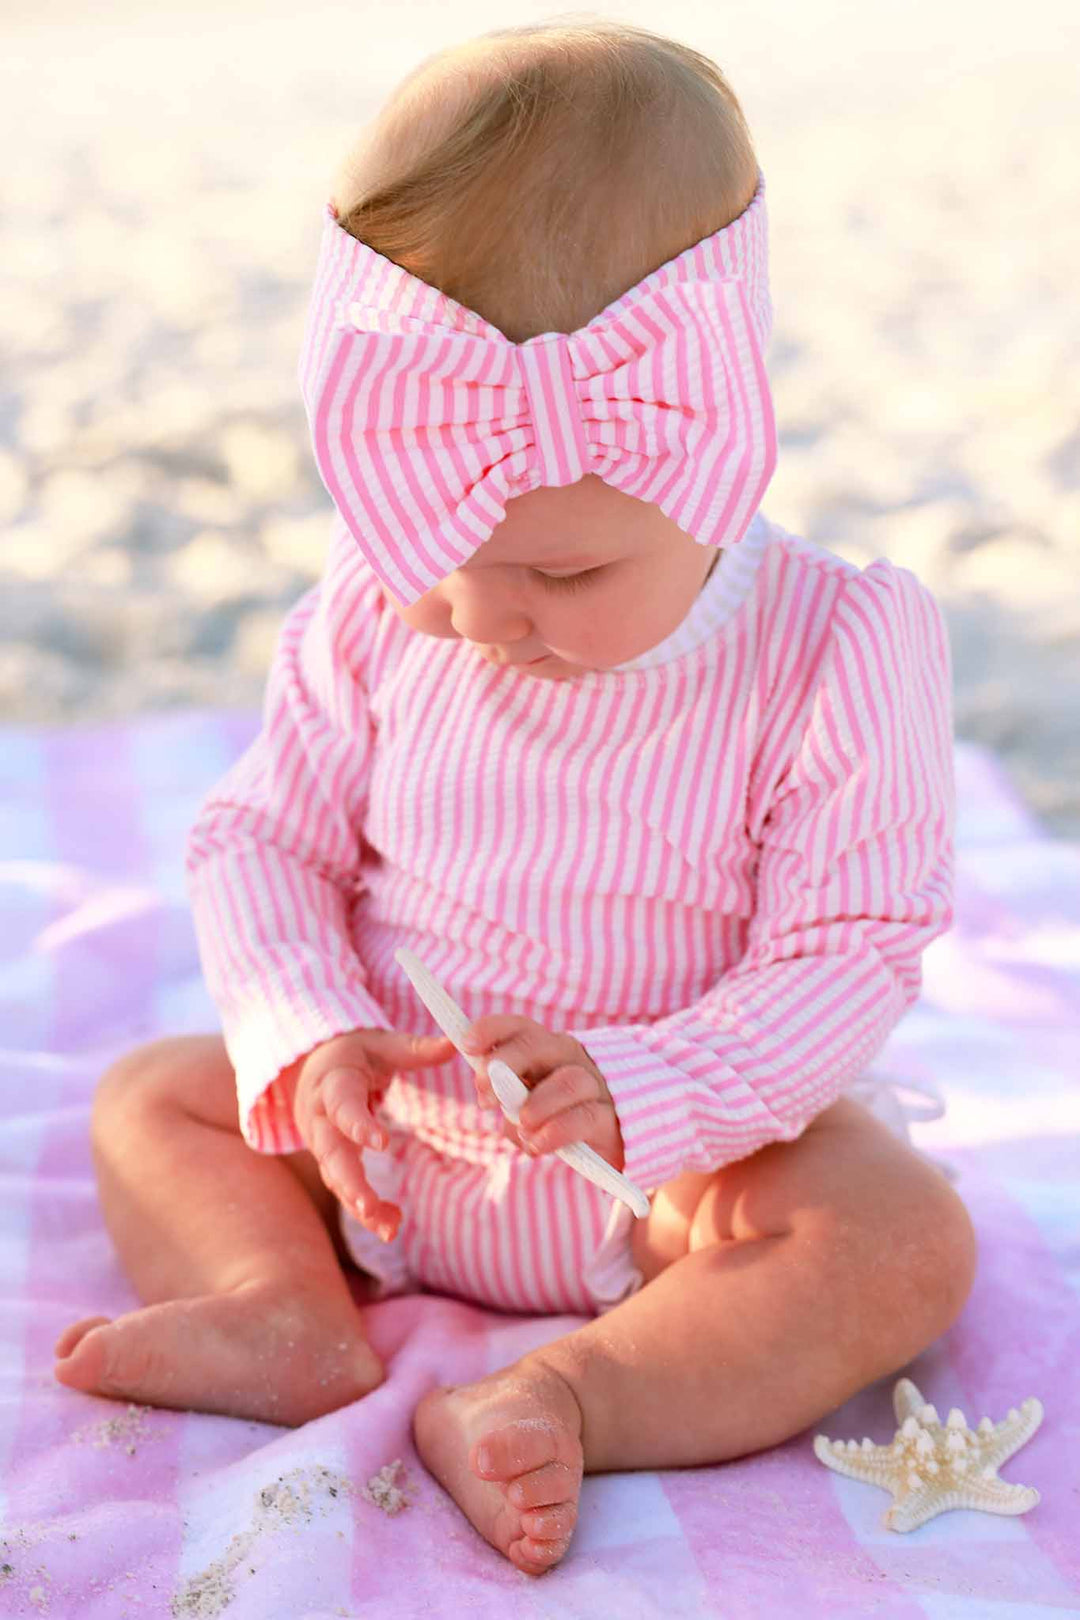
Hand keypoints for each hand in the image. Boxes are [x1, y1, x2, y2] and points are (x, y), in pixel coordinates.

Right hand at [288, 1028, 455, 1240]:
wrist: (312, 1067)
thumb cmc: (353, 1054)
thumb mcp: (381, 1045)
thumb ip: (415, 1049)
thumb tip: (453, 1043)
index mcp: (332, 1084)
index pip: (342, 1106)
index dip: (358, 1125)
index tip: (382, 1144)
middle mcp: (320, 1118)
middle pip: (330, 1153)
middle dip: (349, 1181)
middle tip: (368, 1204)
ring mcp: (321, 1144)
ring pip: (335, 1179)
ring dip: (359, 1205)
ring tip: (390, 1228)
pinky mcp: (330, 1162)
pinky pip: (343, 1188)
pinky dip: (364, 1209)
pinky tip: (391, 1225)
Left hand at [461, 1015, 624, 1172]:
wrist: (603, 1147)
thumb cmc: (553, 1120)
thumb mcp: (522, 1107)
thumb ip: (505, 1100)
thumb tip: (494, 1100)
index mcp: (544, 1049)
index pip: (519, 1027)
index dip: (492, 1029)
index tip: (467, 1045)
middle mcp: (570, 1059)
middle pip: (538, 1044)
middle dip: (507, 1065)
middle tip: (486, 1098)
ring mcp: (594, 1085)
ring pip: (568, 1080)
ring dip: (538, 1103)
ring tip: (522, 1126)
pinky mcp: (609, 1118)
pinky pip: (584, 1117)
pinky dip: (556, 1131)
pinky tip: (537, 1145)